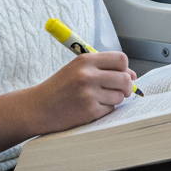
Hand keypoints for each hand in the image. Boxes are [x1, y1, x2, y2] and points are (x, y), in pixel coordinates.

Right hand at [0, 50, 136, 155]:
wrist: (38, 108)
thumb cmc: (59, 88)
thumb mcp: (76, 69)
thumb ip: (102, 68)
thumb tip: (132, 75)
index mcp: (85, 60)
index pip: (121, 59)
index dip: (125, 68)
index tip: (124, 75)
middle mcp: (88, 75)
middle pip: (124, 79)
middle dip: (126, 87)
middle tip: (120, 91)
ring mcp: (89, 94)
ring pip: (119, 96)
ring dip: (114, 99)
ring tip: (98, 99)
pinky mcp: (89, 111)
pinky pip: (110, 109)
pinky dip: (104, 109)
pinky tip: (91, 108)